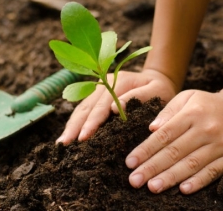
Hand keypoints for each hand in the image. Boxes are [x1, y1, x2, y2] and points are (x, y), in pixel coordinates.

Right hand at [55, 69, 177, 143]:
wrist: (158, 79)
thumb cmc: (160, 89)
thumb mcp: (156, 90)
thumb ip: (138, 97)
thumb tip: (114, 109)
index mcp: (118, 81)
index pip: (102, 105)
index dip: (92, 122)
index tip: (84, 137)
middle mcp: (104, 83)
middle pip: (86, 106)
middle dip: (75, 126)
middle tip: (65, 144)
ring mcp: (98, 88)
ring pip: (81, 108)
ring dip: (71, 125)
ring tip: (62, 143)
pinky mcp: (96, 95)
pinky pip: (83, 109)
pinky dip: (75, 122)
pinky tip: (68, 135)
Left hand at [125, 90, 222, 193]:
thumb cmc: (207, 104)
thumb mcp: (187, 97)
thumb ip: (168, 111)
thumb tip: (151, 128)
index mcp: (191, 114)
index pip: (164, 135)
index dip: (145, 150)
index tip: (130, 162)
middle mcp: (205, 129)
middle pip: (174, 151)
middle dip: (152, 167)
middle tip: (134, 181)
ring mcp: (220, 144)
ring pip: (192, 164)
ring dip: (171, 177)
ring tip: (152, 187)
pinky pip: (214, 171)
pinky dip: (199, 181)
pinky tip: (184, 190)